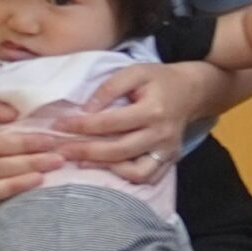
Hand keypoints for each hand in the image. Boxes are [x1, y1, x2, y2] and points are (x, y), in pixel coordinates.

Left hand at [72, 58, 202, 186]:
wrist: (192, 91)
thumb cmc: (159, 80)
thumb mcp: (135, 72)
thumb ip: (110, 87)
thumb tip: (86, 110)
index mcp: (153, 110)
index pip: (111, 123)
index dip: (81, 125)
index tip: (59, 125)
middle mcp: (162, 134)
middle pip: (119, 151)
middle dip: (85, 151)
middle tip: (60, 149)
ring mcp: (167, 151)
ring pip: (135, 171)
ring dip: (105, 169)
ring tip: (81, 162)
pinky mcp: (170, 160)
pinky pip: (148, 178)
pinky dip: (127, 177)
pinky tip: (107, 168)